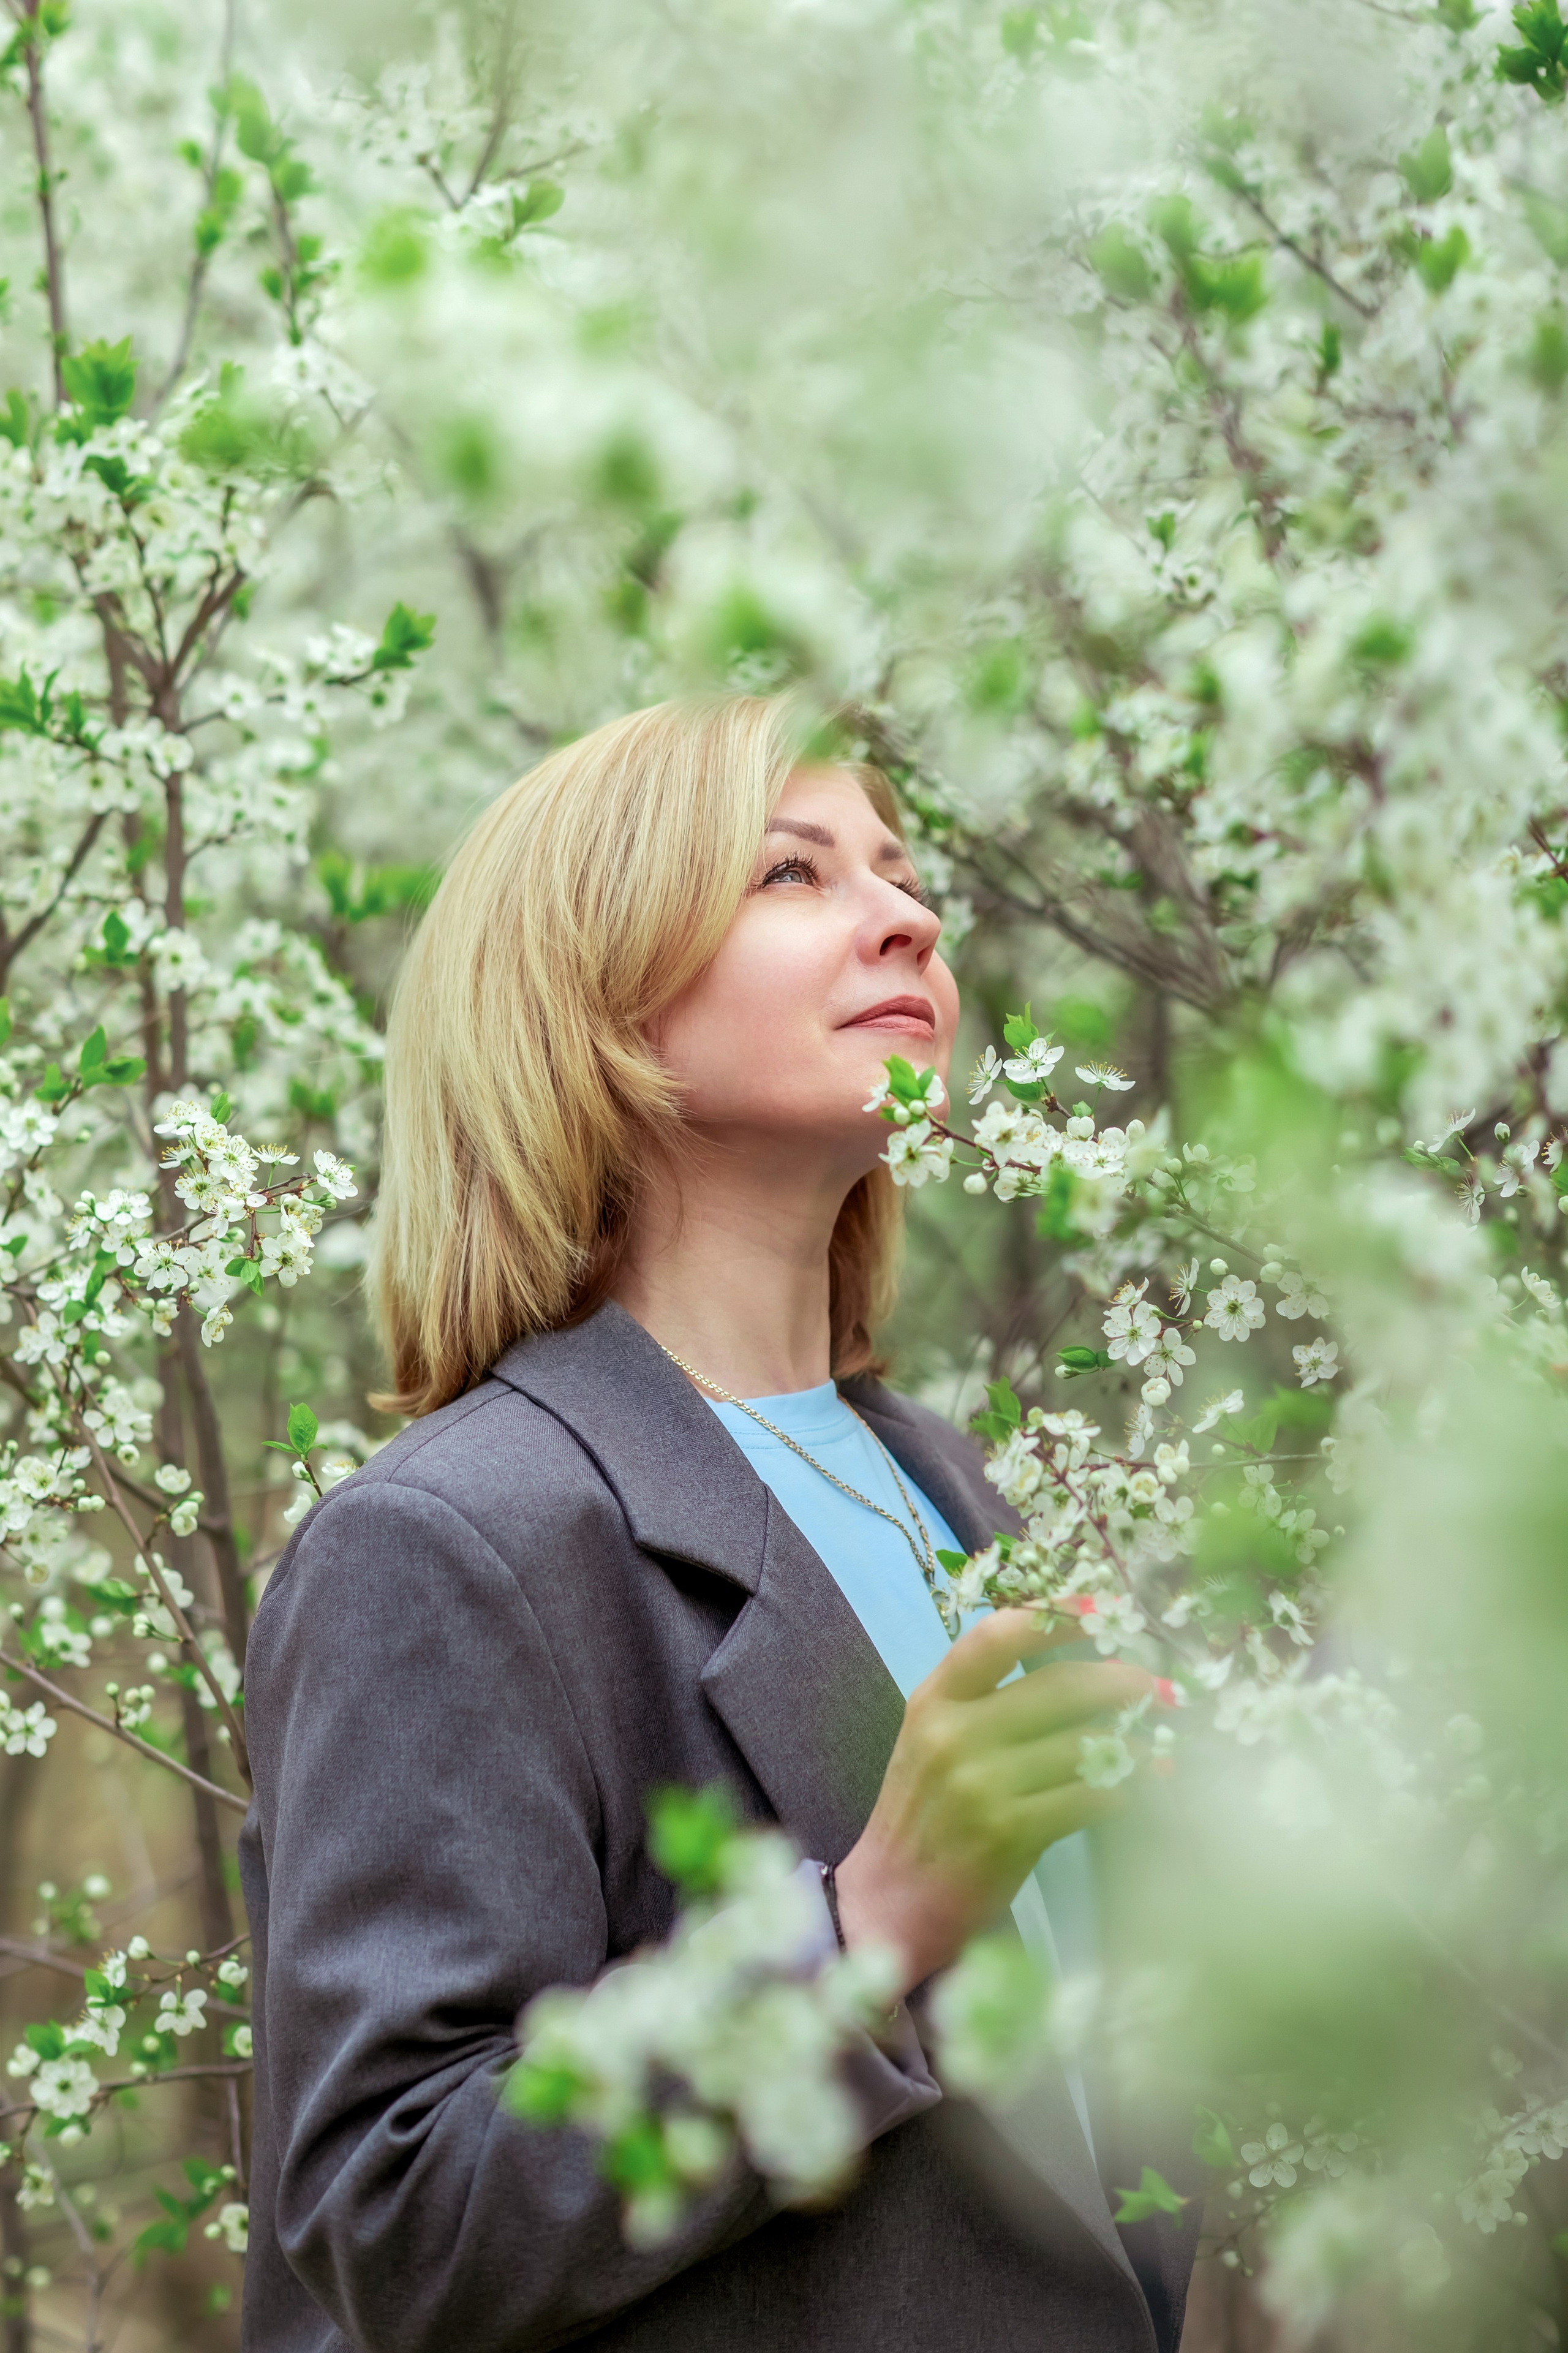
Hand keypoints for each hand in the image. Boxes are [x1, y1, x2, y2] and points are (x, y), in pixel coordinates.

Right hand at [832, 1607, 1151, 1993]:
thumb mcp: (933, 1741)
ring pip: (1082, 1744)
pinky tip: (1139, 1788)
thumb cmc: (924, 1813)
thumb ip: (984, 1701)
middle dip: (1119, 1681)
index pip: (996, 1637)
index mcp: (933, 1701)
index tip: (1102, 1608)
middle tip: (1158, 1685)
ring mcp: (981, 1784)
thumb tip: (1076, 1667)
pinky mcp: (1010, 1832)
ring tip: (1160, 1744)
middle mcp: (954, 1735)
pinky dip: (1122, 1790)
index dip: (1054, 1617)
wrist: (892, 1899)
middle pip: (1056, 1687)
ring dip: (1133, 1742)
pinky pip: (1087, 1797)